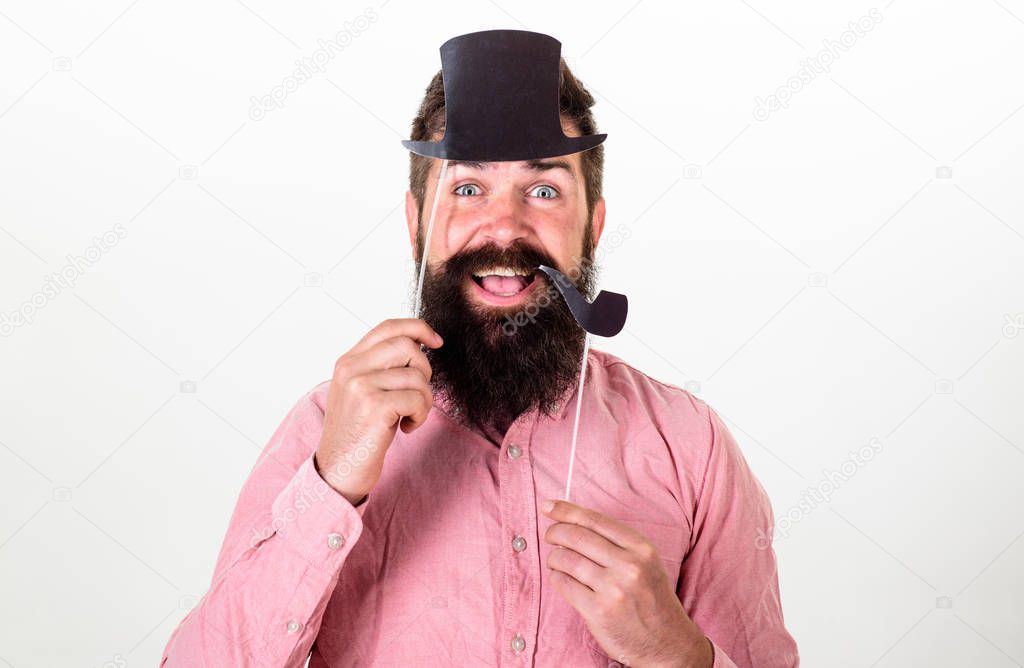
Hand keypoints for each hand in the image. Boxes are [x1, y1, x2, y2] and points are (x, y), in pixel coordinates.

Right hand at [314, 318, 442, 504]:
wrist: (337, 471)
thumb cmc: (357, 434)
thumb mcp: (362, 392)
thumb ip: (381, 367)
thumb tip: (419, 345)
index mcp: (348, 361)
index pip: (388, 327)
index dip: (418, 328)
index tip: (437, 341)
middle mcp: (351, 369)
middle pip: (407, 345)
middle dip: (424, 369)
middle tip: (417, 394)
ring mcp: (360, 386)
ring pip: (416, 375)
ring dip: (424, 399)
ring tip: (411, 416)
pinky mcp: (374, 407)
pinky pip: (417, 398)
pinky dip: (421, 415)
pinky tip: (407, 427)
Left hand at [542, 500, 712, 667]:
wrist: (667, 642)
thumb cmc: (651, 598)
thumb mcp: (646, 562)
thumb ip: (617, 542)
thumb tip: (573, 521)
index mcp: (641, 548)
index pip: (595, 520)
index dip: (567, 511)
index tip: (549, 507)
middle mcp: (629, 565)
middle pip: (576, 536)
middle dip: (555, 532)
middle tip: (550, 535)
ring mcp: (613, 589)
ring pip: (566, 559)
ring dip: (554, 557)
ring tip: (556, 560)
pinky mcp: (598, 611)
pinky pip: (564, 584)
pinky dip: (556, 577)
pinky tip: (560, 577)